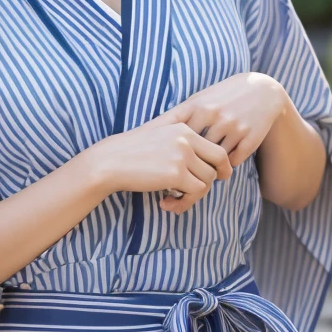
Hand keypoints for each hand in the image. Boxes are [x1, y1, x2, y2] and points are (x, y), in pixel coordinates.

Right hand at [88, 121, 232, 214]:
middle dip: (210, 183)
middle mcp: (187, 139)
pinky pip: (195, 193)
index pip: (217, 150)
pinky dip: (183, 203)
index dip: (222, 167)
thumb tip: (205, 161)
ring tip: (173, 200)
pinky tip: (165, 203)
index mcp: (184, 129)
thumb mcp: (158, 136)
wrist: (110, 161)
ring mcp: (182, 155)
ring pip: (207, 182)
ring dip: (193, 196)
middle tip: (194, 192)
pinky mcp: (176, 173)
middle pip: (217, 166)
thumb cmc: (131, 152)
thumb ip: (181, 141)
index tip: (217, 178)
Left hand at [144, 73, 286, 206]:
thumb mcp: (202, 98)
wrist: (264, 91)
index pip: (171, 125)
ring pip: (212, 158)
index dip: (156, 139)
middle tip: (174, 171)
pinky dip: (226, 166)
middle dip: (182, 161)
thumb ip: (183, 114)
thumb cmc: (225, 95)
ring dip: (206, 167)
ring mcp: (233, 127)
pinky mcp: (250, 138)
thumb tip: (156, 130)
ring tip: (200, 172)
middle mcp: (215, 115)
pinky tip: (220, 166)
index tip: (142, 153)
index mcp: (198, 104)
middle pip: (190, 148)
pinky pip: (232, 161)